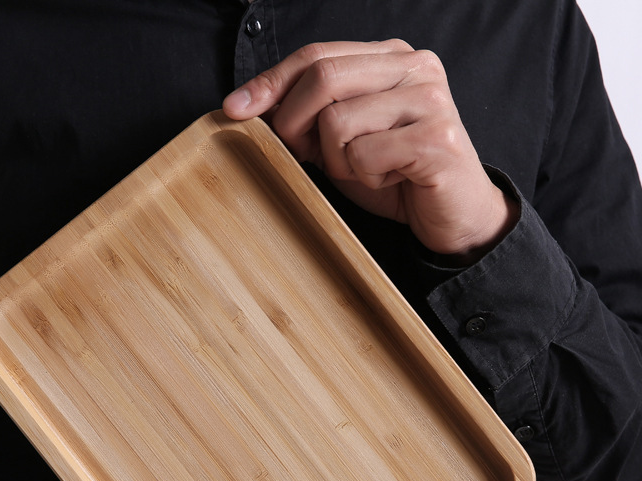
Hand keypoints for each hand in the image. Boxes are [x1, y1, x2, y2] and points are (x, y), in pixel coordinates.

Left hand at [223, 41, 517, 260]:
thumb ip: (309, 117)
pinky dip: (366, 176)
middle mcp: (415, 66)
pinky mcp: (437, 138)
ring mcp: (429, 100)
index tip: (234, 108)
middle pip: (323, 77)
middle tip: (303, 154)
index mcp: (391, 57)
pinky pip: (365, 154)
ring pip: (339, 121)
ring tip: (369, 170)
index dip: (271, 81)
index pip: (316, 55)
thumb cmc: (395, 175)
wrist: (454, 216)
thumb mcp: (342, 142)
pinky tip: (391, 179)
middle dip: (295, 122)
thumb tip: (250, 106)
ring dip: (339, 160)